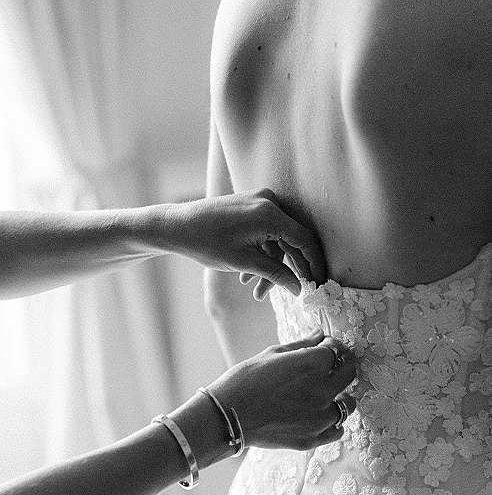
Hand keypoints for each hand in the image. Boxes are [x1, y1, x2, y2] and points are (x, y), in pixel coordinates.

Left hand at [166, 189, 325, 297]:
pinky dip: (260, 253)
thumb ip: (276, 274)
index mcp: (270, 214)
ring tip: (256, 292)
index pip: (305, 239)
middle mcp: (269, 202)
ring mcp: (259, 202)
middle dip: (288, 270)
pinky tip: (246, 277)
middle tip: (292, 293)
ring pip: (276, 239)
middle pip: (291, 240)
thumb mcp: (244, 262)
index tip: (318, 283)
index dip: (314, 263)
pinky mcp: (250, 206)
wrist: (177, 226)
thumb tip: (298, 288)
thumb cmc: (207, 242)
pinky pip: (265, 232)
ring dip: (270, 265)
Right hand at [208, 329, 356, 450]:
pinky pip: (337, 429)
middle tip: (328, 368)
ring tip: (322, 394)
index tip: (322, 347)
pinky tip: (318, 415)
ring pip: (348, 405)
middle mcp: (323, 390)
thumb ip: (302, 345)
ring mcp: (320, 417)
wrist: (226, 416)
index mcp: (313, 364)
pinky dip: (332, 422)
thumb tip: (319, 334)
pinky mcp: (312, 438)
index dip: (330, 346)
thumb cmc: (245, 380)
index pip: (336, 350)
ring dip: (340, 396)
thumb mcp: (272, 354)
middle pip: (349, 374)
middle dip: (341, 367)